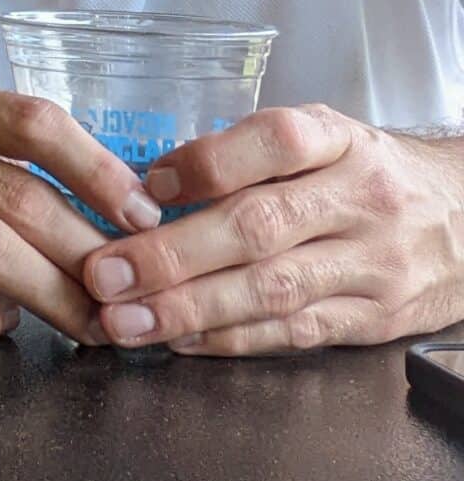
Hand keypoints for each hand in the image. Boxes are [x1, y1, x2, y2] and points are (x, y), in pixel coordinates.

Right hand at [0, 79, 162, 345]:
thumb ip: (20, 156)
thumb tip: (121, 212)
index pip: (35, 123)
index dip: (98, 170)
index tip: (144, 214)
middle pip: (20, 199)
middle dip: (87, 254)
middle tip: (130, 293)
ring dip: (48, 294)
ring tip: (88, 324)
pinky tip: (1, 323)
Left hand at [82, 104, 463, 354]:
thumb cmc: (369, 176)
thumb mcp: (326, 140)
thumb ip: (249, 154)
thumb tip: (148, 182)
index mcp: (340, 140)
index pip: (275, 142)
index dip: (207, 163)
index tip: (147, 186)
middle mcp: (360, 199)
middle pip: (260, 227)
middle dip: (172, 254)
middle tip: (107, 272)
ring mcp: (371, 263)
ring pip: (271, 290)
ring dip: (188, 309)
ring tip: (125, 320)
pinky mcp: (372, 318)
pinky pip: (293, 333)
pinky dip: (231, 339)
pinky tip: (180, 340)